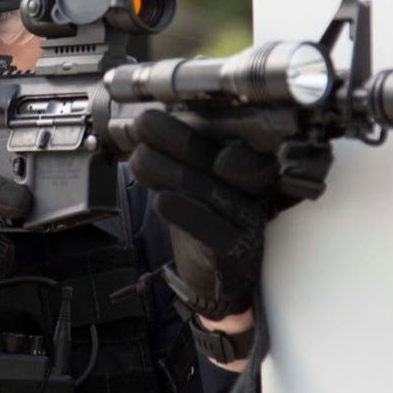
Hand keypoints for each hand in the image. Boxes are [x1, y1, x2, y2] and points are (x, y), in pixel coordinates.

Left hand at [129, 110, 332, 319]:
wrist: (216, 278)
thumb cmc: (204, 220)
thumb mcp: (192, 180)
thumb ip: (178, 156)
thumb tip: (145, 123)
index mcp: (248, 167)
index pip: (235, 139)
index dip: (201, 126)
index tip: (170, 113)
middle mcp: (252, 190)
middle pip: (216, 158)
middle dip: (176, 138)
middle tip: (145, 123)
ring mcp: (245, 220)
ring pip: (206, 190)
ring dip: (168, 171)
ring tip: (140, 157)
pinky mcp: (233, 250)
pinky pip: (210, 229)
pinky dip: (183, 212)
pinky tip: (161, 199)